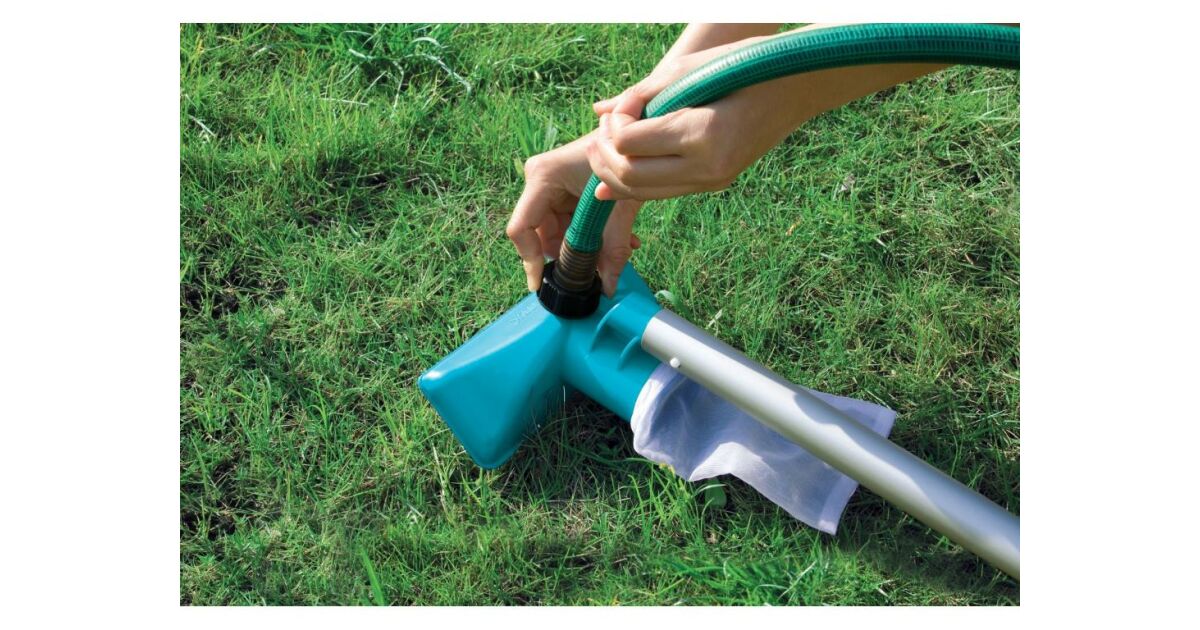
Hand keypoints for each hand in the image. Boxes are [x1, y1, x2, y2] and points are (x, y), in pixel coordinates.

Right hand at [505, 131, 643, 296]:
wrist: (633, 138)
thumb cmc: (624, 160)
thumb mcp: (619, 208)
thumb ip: (613, 249)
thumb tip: (607, 288)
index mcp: (542, 177)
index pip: (522, 228)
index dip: (529, 259)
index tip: (540, 283)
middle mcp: (538, 180)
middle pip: (540, 234)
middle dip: (567, 256)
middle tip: (592, 271)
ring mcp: (547, 185)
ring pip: (556, 232)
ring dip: (582, 246)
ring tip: (613, 250)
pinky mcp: (560, 190)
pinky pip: (566, 223)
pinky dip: (587, 235)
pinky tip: (613, 238)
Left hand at [585, 39, 807, 200]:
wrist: (796, 88)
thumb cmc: (744, 66)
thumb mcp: (690, 70)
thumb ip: (642, 93)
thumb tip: (602, 111)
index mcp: (701, 133)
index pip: (631, 143)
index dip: (613, 127)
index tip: (618, 109)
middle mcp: (706, 166)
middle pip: (630, 176)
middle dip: (604, 157)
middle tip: (597, 135)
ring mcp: (712, 180)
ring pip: (643, 193)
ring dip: (614, 174)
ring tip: (602, 150)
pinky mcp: (714, 184)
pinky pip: (663, 191)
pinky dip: (636, 183)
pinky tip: (618, 170)